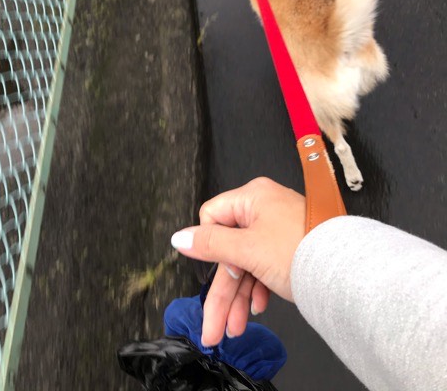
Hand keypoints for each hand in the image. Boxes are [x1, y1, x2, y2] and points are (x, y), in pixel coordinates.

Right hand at [171, 177, 305, 345]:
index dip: (211, 245)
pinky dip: (257, 288)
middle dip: (222, 290)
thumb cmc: (302, 250)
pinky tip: (258, 307)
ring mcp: (277, 229)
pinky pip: (262, 266)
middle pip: (228, 249)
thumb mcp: (247, 249)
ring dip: (237, 297)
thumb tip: (180, 237)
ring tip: (233, 327)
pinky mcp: (288, 248)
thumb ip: (211, 244)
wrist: (346, 272)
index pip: (212, 217)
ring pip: (245, 263)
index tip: (216, 271)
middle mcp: (264, 209)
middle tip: (213, 322)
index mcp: (252, 198)